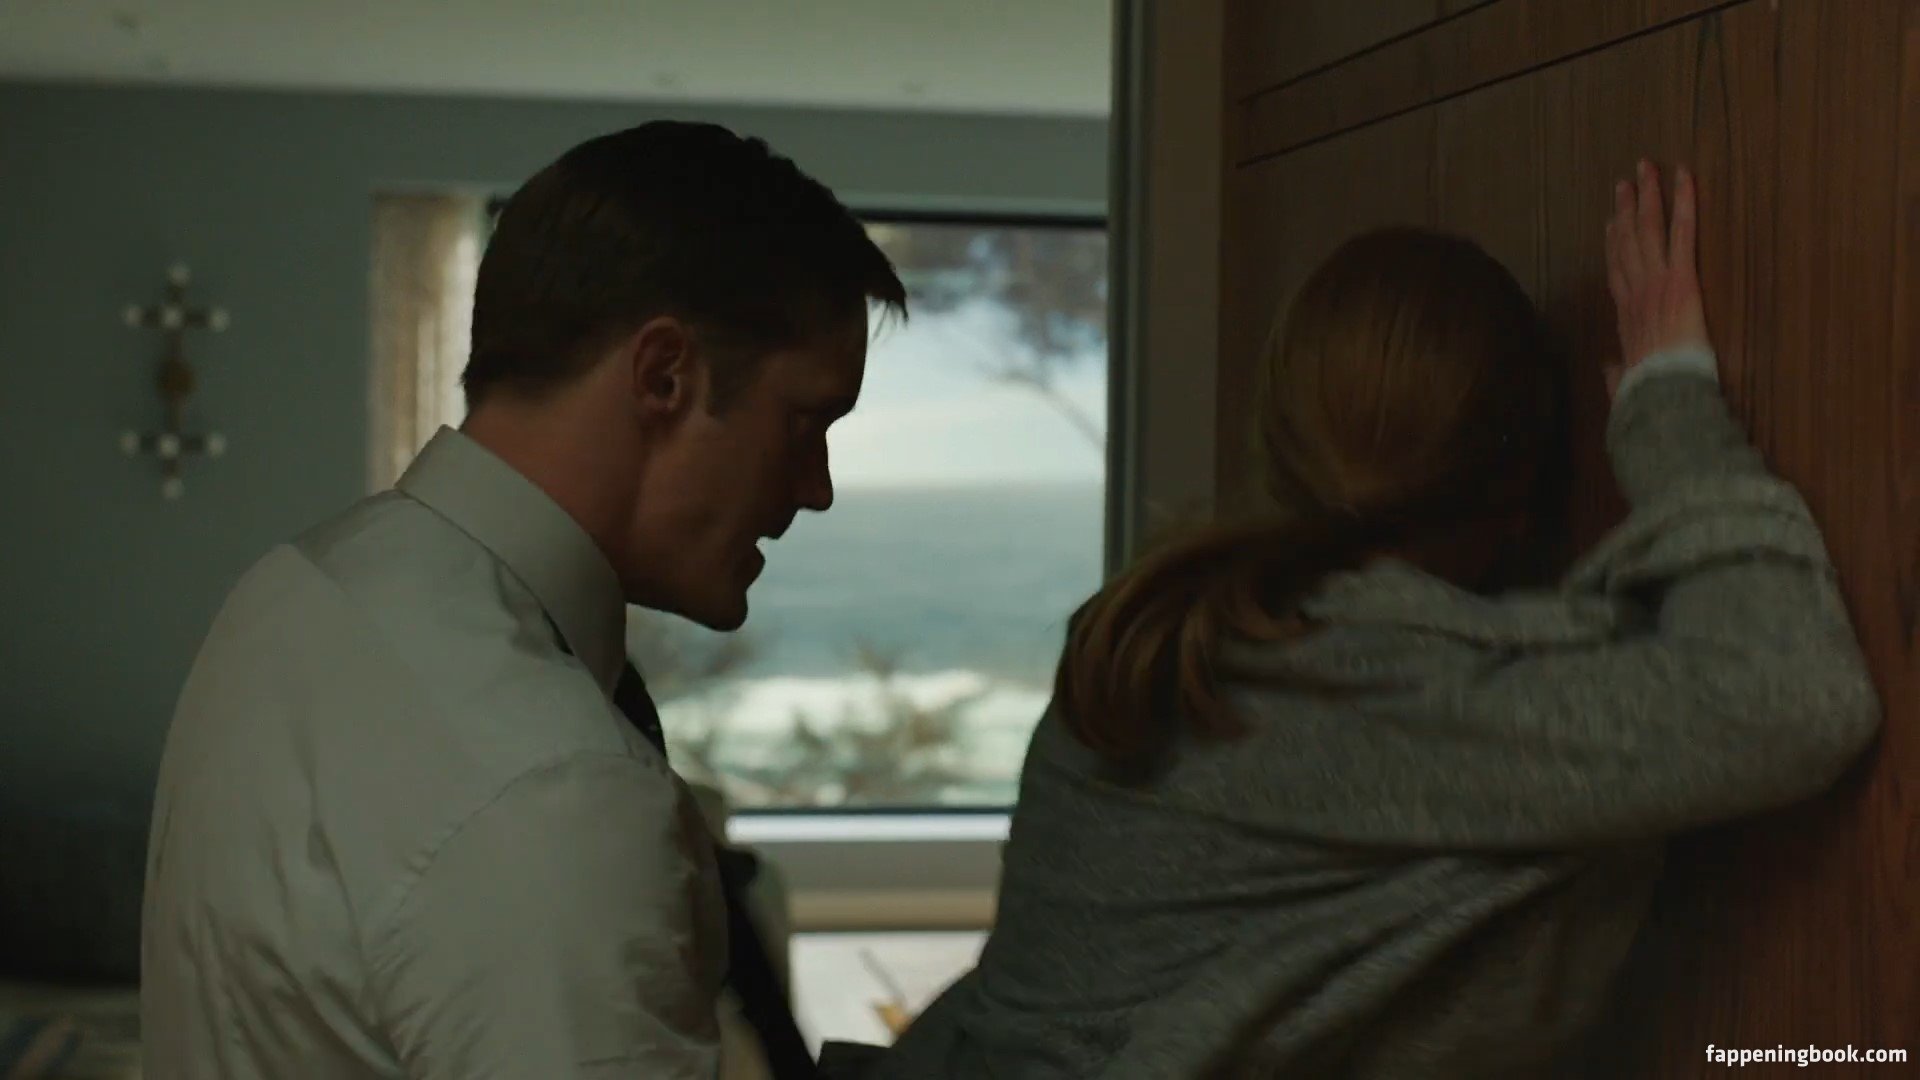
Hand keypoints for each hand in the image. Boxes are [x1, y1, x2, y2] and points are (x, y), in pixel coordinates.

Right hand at [1603, 160, 1711, 397]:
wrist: (1662, 396)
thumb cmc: (1647, 394)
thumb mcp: (1625, 385)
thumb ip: (1617, 373)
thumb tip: (1610, 368)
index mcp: (1626, 317)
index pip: (1617, 272)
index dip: (1613, 245)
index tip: (1612, 223)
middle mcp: (1636, 292)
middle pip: (1628, 242)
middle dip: (1626, 209)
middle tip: (1624, 182)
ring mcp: (1656, 282)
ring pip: (1648, 230)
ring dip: (1647, 196)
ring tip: (1645, 169)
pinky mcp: (1681, 279)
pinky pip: (1682, 234)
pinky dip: (1684, 203)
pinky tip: (1683, 177)